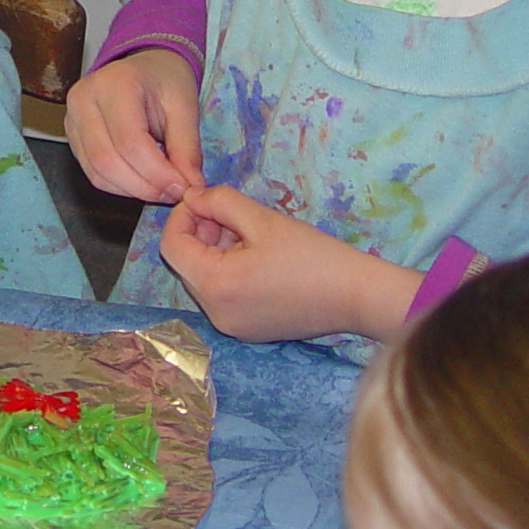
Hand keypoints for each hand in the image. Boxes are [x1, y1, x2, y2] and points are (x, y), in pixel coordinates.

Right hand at [65, 50, 203, 203]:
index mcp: (115, 83)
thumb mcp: (185, 107)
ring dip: (132, 190)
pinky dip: (120, 186)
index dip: (157, 173)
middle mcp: (84, 99)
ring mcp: (72, 118)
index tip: (183, 187)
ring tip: (161, 188)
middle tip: (173, 193)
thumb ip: (187, 148)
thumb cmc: (165, 81)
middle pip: (107, 160)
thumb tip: (190, 187)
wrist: (145, 66)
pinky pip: (92, 173)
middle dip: (143, 186)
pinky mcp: (72, 136)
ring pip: (96, 172)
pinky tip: (142, 181)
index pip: (130, 141)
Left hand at [157, 186, 422, 342]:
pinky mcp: (247, 331)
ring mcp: (230, 326)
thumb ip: (220, 202)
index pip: (172, 245)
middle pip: (186, 264)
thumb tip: (192, 197)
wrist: (356, 296)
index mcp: (215, 285)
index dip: (182, 216)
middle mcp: (215, 313)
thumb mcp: (263, 219)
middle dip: (202, 234)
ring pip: (204, 280)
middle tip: (234, 218)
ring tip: (251, 237)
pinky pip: (223, 297)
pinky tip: (260, 261)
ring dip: (216, 252)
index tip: (205, 200)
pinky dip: (230, 273)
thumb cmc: (312, 255)